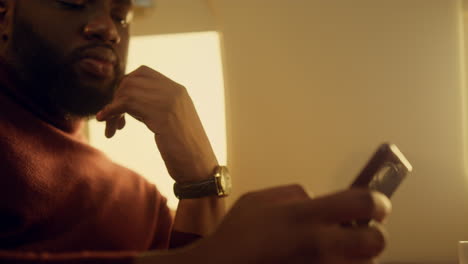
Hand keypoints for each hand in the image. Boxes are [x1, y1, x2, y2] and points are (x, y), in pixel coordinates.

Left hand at [96, 66, 217, 182]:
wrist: (200, 168)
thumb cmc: (186, 152)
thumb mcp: (174, 122)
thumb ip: (157, 107)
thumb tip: (130, 103)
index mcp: (179, 91)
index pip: (143, 73)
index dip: (126, 87)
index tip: (122, 108)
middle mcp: (174, 91)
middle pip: (131, 80)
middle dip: (117, 98)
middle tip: (116, 122)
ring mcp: (168, 101)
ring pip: (126, 91)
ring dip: (113, 108)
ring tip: (114, 129)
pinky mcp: (160, 115)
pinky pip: (125, 102)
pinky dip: (110, 110)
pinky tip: (104, 120)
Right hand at [191, 186, 390, 263]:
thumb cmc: (235, 238)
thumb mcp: (257, 200)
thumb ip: (292, 193)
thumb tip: (316, 197)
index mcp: (305, 215)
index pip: (364, 202)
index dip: (378, 201)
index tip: (376, 204)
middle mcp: (319, 244)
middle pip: (377, 241)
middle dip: (374, 236)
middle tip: (360, 233)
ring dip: (355, 257)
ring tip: (333, 253)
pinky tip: (319, 262)